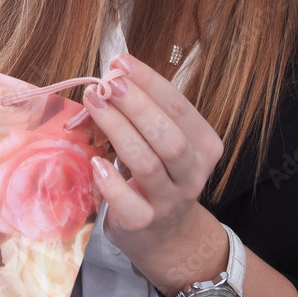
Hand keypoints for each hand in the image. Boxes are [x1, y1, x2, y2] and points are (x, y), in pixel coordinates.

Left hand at [84, 52, 224, 289]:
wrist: (165, 234)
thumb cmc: (158, 174)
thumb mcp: (160, 141)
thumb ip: (144, 111)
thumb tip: (112, 73)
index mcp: (204, 145)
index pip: (179, 107)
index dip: (149, 82)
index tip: (120, 62)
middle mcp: (193, 173)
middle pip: (167, 135)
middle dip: (136, 105)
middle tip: (108, 83)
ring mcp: (170, 200)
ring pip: (147, 163)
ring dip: (118, 130)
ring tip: (94, 104)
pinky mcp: (144, 222)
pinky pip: (128, 202)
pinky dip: (111, 181)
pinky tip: (95, 162)